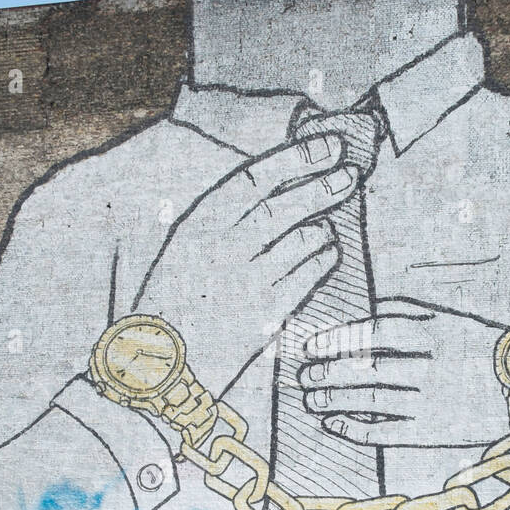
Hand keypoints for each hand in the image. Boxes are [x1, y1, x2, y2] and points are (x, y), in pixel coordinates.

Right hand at [134, 135, 357, 394]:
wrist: (159, 366)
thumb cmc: (168, 303)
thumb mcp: (180, 249)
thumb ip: (219, 220)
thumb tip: (270, 190)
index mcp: (197, 224)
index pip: (255, 178)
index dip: (297, 157)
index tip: (327, 144)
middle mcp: (224, 247)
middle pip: (287, 205)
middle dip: (325, 184)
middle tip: (350, 172)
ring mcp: (248, 280)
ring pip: (305, 240)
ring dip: (323, 229)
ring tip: (325, 228)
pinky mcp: (267, 313)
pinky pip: (310, 276)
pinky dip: (324, 261)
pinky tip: (327, 255)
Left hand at [298, 299, 509, 446]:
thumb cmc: (484, 351)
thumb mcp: (453, 320)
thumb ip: (411, 312)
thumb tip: (369, 306)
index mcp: (435, 333)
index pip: (374, 333)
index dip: (337, 339)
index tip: (311, 345)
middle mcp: (431, 367)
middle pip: (366, 369)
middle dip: (328, 372)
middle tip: (303, 375)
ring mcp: (431, 402)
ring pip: (370, 401)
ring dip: (333, 400)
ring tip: (310, 398)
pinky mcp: (432, 432)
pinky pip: (384, 432)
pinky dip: (353, 428)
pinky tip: (332, 423)